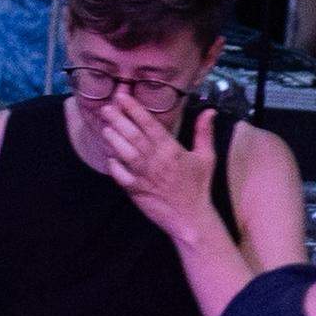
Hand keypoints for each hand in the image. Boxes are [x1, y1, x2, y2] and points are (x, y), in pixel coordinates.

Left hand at [82, 78, 217, 236]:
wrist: (191, 218)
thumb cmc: (198, 186)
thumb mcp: (207, 157)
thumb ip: (204, 132)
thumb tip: (210, 110)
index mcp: (172, 150)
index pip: (150, 125)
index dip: (135, 109)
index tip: (123, 97)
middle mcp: (156, 161)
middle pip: (133, 135)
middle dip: (118, 119)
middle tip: (106, 107)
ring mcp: (144, 176)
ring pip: (124, 153)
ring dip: (113, 139)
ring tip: (105, 127)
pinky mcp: (135, 191)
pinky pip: (120, 175)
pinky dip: (113, 165)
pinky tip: (108, 156)